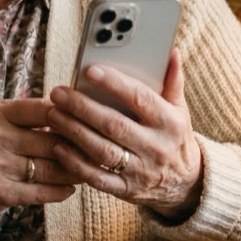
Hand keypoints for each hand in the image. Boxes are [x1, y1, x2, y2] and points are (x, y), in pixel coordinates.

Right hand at [0, 98, 79, 240]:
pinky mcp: (0, 192)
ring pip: (51, 168)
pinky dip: (61, 190)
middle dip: (79, 146)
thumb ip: (25, 116)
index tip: (90, 120)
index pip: (45, 108)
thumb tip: (72, 111)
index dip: (71, 115)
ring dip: (75, 171)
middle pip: (52, 140)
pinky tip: (70, 187)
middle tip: (100, 148)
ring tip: (89, 169)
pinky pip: (42, 191)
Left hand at [47, 50, 202, 220]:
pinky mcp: (126, 189)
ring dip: (74, 132)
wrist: (186, 184)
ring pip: (102, 151)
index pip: (140, 98)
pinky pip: (97, 177)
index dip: (114, 84)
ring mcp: (141, 170)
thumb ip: (173, 81)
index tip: (89, 70)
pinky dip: (76, 163)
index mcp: (170, 122)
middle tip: (59, 93)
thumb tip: (171, 51)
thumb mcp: (180, 110)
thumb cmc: (175, 137)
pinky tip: (58, 147)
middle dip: (83, 107)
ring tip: (53, 115)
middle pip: (114, 125)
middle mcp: (156, 147)